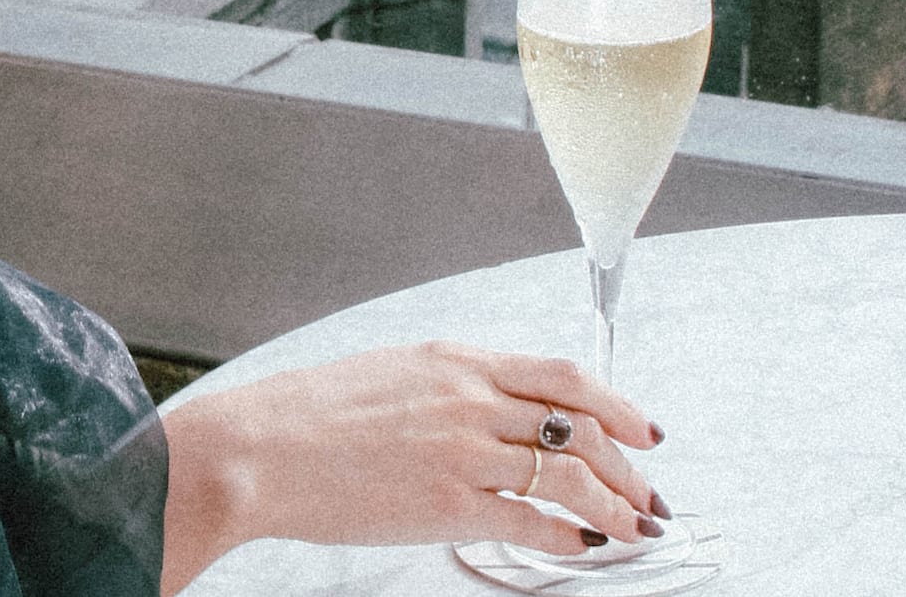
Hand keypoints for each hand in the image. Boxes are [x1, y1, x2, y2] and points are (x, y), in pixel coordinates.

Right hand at [160, 341, 666, 592]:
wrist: (258, 450)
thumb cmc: (307, 416)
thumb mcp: (390, 374)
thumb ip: (448, 387)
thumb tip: (495, 410)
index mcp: (456, 361)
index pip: (564, 377)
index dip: (617, 405)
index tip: (642, 429)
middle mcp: (470, 400)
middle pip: (581, 427)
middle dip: (629, 465)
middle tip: (647, 491)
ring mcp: (463, 452)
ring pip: (570, 475)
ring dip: (615, 505)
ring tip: (633, 526)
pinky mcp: (449, 504)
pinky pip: (533, 521)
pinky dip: (569, 535)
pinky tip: (582, 545)